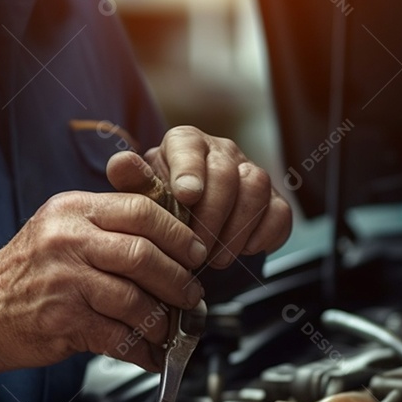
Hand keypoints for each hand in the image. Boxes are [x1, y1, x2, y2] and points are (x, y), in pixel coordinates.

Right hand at [0, 191, 206, 382]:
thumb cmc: (28, 272)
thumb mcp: (62, 229)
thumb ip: (109, 226)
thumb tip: (172, 243)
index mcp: (74, 209)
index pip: (141, 210)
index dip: (178, 234)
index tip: (195, 252)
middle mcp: (67, 239)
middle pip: (143, 255)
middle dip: (177, 280)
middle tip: (191, 294)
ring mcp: (64, 280)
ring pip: (134, 299)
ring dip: (162, 320)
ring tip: (169, 327)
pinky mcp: (63, 320)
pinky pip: (118, 337)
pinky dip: (141, 349)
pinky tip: (149, 352)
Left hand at [108, 126, 292, 268]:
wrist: (187, 223)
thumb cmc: (161, 205)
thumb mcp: (139, 195)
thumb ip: (131, 181)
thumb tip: (120, 164)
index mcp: (186, 143)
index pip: (190, 147)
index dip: (190, 170)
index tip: (186, 196)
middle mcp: (221, 152)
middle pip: (227, 172)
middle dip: (213, 214)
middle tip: (197, 248)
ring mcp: (250, 174)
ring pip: (257, 186)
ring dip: (238, 227)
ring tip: (216, 258)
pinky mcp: (272, 200)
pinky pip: (280, 211)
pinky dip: (266, 233)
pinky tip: (245, 251)